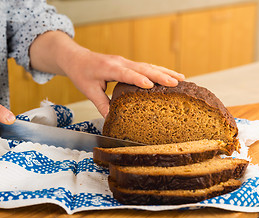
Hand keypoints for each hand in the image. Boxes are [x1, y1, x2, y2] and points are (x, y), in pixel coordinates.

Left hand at [30, 30, 184, 117]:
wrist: (76, 58)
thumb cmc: (81, 73)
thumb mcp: (89, 91)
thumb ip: (102, 104)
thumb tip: (112, 119)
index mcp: (109, 68)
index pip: (126, 74)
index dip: (138, 79)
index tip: (150, 85)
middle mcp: (120, 62)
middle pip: (144, 68)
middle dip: (161, 75)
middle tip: (176, 83)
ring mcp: (125, 61)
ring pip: (148, 65)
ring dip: (164, 71)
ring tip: (181, 79)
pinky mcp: (127, 63)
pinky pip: (145, 66)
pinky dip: (158, 70)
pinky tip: (168, 75)